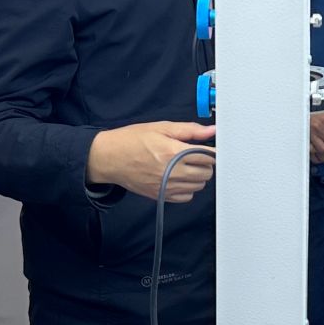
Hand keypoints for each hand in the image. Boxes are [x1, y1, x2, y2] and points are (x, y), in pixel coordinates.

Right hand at [86, 122, 216, 201]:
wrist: (110, 158)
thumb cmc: (132, 140)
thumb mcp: (161, 127)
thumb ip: (189, 130)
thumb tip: (212, 130)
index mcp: (173, 151)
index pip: (209, 156)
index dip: (213, 151)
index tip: (211, 148)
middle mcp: (172, 171)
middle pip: (207, 172)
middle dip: (206, 163)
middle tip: (197, 155)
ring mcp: (166, 186)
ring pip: (199, 185)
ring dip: (198, 175)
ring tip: (186, 165)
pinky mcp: (161, 195)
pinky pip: (187, 197)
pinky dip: (188, 188)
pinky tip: (180, 177)